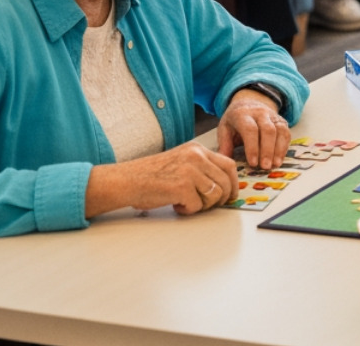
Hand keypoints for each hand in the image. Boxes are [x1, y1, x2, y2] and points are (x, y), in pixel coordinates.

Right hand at [84, 142, 238, 217]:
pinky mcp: (181, 187)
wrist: (126, 180)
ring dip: (203, 205)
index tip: (231, 195)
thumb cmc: (150, 175)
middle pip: (226, 181)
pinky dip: (188, 210)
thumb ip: (201, 168)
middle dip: (222, 198)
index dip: (233, 183)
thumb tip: (223, 186)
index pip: (229, 165)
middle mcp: (196, 157)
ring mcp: (190, 171)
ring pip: (215, 195)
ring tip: (186, 203)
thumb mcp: (181, 162)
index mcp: (197, 150)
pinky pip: (197, 205)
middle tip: (210, 205)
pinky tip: (176, 205)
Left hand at [217, 88, 291, 170]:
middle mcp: (260, 113)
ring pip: (280, 131)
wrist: (248, 103)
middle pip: (268, 130)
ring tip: (275, 165)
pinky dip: (284, 147)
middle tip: (265, 167)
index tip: (252, 163)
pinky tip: (279, 159)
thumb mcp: (224, 129)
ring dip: (278, 149)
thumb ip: (224, 145)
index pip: (250, 130)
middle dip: (267, 150)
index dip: (252, 147)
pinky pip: (286, 133)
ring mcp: (272, 116)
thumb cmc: (234, 121)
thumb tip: (225, 163)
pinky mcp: (281, 120)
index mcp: (242, 114)